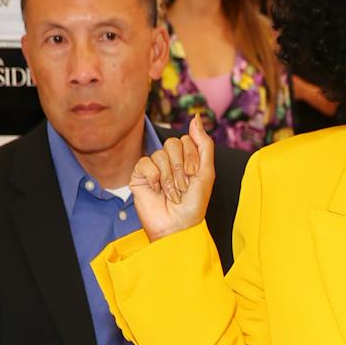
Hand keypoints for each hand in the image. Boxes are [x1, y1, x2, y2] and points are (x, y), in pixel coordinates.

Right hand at [129, 115, 215, 239]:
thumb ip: (204, 144)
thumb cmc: (193, 205)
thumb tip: (196, 117)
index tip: (193, 176)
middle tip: (183, 187)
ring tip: (172, 194)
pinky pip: (145, 163)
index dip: (191, 157)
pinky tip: (156, 191)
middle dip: (180, 168)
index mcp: (187, 158)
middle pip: (172, 143)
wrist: (177, 227)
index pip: (187, 139)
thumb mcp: (206, 173)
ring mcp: (154, 166)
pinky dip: (154, 178)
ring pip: (159, 154)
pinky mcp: (139, 175)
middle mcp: (170, 159)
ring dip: (169, 178)